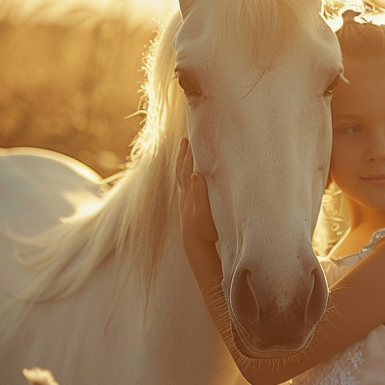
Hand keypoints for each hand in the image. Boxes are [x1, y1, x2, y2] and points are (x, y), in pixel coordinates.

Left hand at [176, 137, 218, 259]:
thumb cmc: (203, 231)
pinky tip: (188, 175)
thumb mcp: (204, 213)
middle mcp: (184, 195)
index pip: (188, 168)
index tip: (192, 137)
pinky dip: (184, 174)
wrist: (195, 247)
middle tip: (185, 138)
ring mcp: (184, 201)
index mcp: (188, 193)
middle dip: (183, 153)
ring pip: (181, 177)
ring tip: (184, 152)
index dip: (189, 153)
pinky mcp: (187, 206)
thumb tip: (195, 173)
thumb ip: (200, 193)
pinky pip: (184, 184)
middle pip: (181, 169)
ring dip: (182, 162)